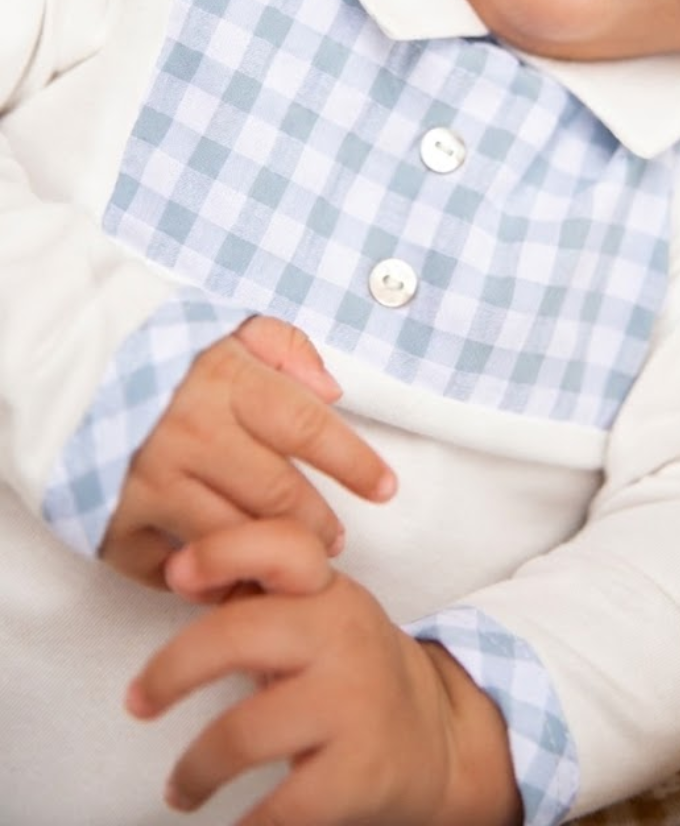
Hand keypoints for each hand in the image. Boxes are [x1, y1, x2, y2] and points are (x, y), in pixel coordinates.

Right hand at [100, 316, 395, 586]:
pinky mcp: (116, 520)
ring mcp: (152, 481)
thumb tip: (333, 392)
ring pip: (234, 539)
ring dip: (270, 560)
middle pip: (279, 496)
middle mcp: (193, 434)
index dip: (355, 464)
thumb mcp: (228, 327)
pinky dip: (201, 579)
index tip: (385, 488)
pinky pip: (170, 568)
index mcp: (226, 382)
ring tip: (292, 566)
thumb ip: (287, 350)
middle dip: (319, 525)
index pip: (309, 430)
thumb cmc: (159, 349)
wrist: (66, 364)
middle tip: (335, 540)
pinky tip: (225, 577)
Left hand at [125, 520, 521, 825]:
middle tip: (139, 701)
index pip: (283, 547)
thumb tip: (180, 569)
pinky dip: (246, 825)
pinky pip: (280, 806)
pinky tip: (236, 825)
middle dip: (171, 671)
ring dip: (195, 769)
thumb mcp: (319, 615)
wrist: (438, 738)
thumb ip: (260, 592)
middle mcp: (343, 637)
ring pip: (243, 734)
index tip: (178, 573)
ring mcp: (354, 704)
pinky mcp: (360, 773)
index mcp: (327, 592)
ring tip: (181, 788)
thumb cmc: (351, 671)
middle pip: (238, 636)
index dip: (226, 550)